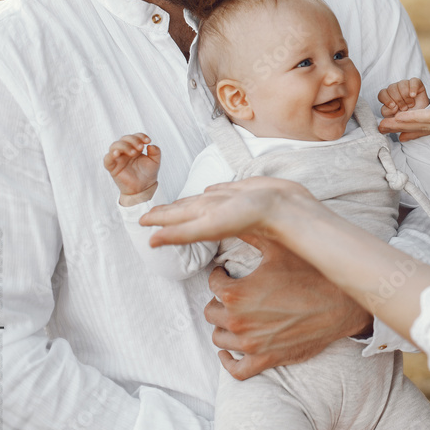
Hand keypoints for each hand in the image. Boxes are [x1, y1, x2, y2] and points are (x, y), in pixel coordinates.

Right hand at [103, 133, 159, 201]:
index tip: (148, 141)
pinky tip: (117, 154)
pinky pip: (107, 159)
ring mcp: (118, 159)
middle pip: (124, 139)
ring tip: (133, 152)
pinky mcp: (112, 167)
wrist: (143, 188)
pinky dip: (111, 155)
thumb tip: (151, 145)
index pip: (134, 137)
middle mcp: (125, 152)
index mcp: (135, 148)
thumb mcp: (155, 162)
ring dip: (123, 146)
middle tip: (140, 147)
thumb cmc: (148, 174)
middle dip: (133, 140)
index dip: (140, 136)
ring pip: (114, 146)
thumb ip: (156, 152)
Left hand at [142, 177, 296, 245]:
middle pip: (185, 208)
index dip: (158, 218)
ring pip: (203, 199)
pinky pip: (223, 189)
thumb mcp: (210, 227)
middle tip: (152, 211)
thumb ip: (181, 233)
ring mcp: (230, 200)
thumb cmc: (251, 217)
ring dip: (188, 200)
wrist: (287, 208)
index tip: (142, 220)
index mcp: (203, 218)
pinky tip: (211, 188)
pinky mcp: (244, 190)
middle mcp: (215, 209)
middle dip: (169, 210)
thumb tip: (150, 241)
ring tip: (177, 202)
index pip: (174, 217)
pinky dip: (214, 189)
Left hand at [206, 232, 372, 379]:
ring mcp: (251, 345)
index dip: (220, 274)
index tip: (227, 271)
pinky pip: (235, 370)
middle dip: (221, 300)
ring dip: (224, 325)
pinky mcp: (266, 360)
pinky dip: (228, 361)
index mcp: (236, 293)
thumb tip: (235, 214)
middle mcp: (238, 321)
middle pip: (212, 311)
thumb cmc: (314, 274)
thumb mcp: (281, 246)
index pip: (213, 283)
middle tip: (235, 291)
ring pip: (220, 338)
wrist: (344, 305)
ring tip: (236, 314)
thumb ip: (252, 232)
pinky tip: (229, 351)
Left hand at [377, 77, 429, 117]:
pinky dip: (412, 88)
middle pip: (390, 88)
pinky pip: (413, 81)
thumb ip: (389, 120)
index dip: (387, 101)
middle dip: (398, 100)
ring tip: (411, 105)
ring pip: (401, 84)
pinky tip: (413, 95)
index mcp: (388, 98)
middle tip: (404, 108)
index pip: (382, 94)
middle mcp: (395, 90)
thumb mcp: (398, 122)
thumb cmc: (408, 118)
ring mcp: (405, 85)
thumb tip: (382, 125)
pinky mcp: (416, 83)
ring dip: (406, 97)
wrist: (423, 116)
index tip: (394, 108)